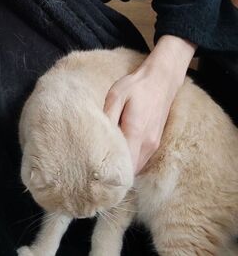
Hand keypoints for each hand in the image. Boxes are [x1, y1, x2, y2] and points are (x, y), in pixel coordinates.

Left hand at [103, 35, 195, 173]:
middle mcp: (148, 144)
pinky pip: (141, 160)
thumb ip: (108, 118)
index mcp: (136, 133)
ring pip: (136, 167)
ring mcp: (154, 145)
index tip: (95, 176)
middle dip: (114, 175)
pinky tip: (117, 154)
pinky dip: (130, 162)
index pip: (124, 167)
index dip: (110, 176)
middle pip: (130, 171)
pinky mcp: (155, 142)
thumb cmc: (137, 86)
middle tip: (94, 172)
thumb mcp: (116, 95)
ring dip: (123, 169)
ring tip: (103, 163)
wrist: (162, 80)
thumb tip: (97, 139)